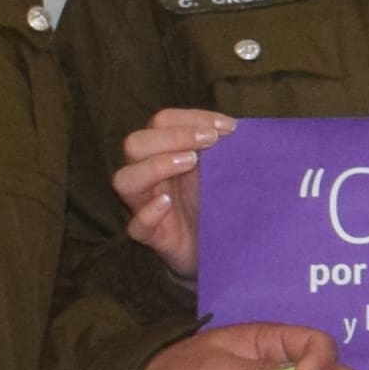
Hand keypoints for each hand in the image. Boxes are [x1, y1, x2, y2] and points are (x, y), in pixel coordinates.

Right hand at [113, 108, 239, 275]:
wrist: (220, 252)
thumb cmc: (218, 205)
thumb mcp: (223, 171)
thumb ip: (227, 150)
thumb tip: (243, 129)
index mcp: (165, 154)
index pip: (162, 122)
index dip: (192, 117)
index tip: (230, 127)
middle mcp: (150, 176)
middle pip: (135, 143)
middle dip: (173, 136)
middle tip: (210, 140)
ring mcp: (146, 206)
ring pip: (124, 180)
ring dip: (156, 165)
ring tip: (191, 162)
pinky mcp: (153, 237)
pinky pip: (136, 226)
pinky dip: (148, 212)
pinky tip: (167, 204)